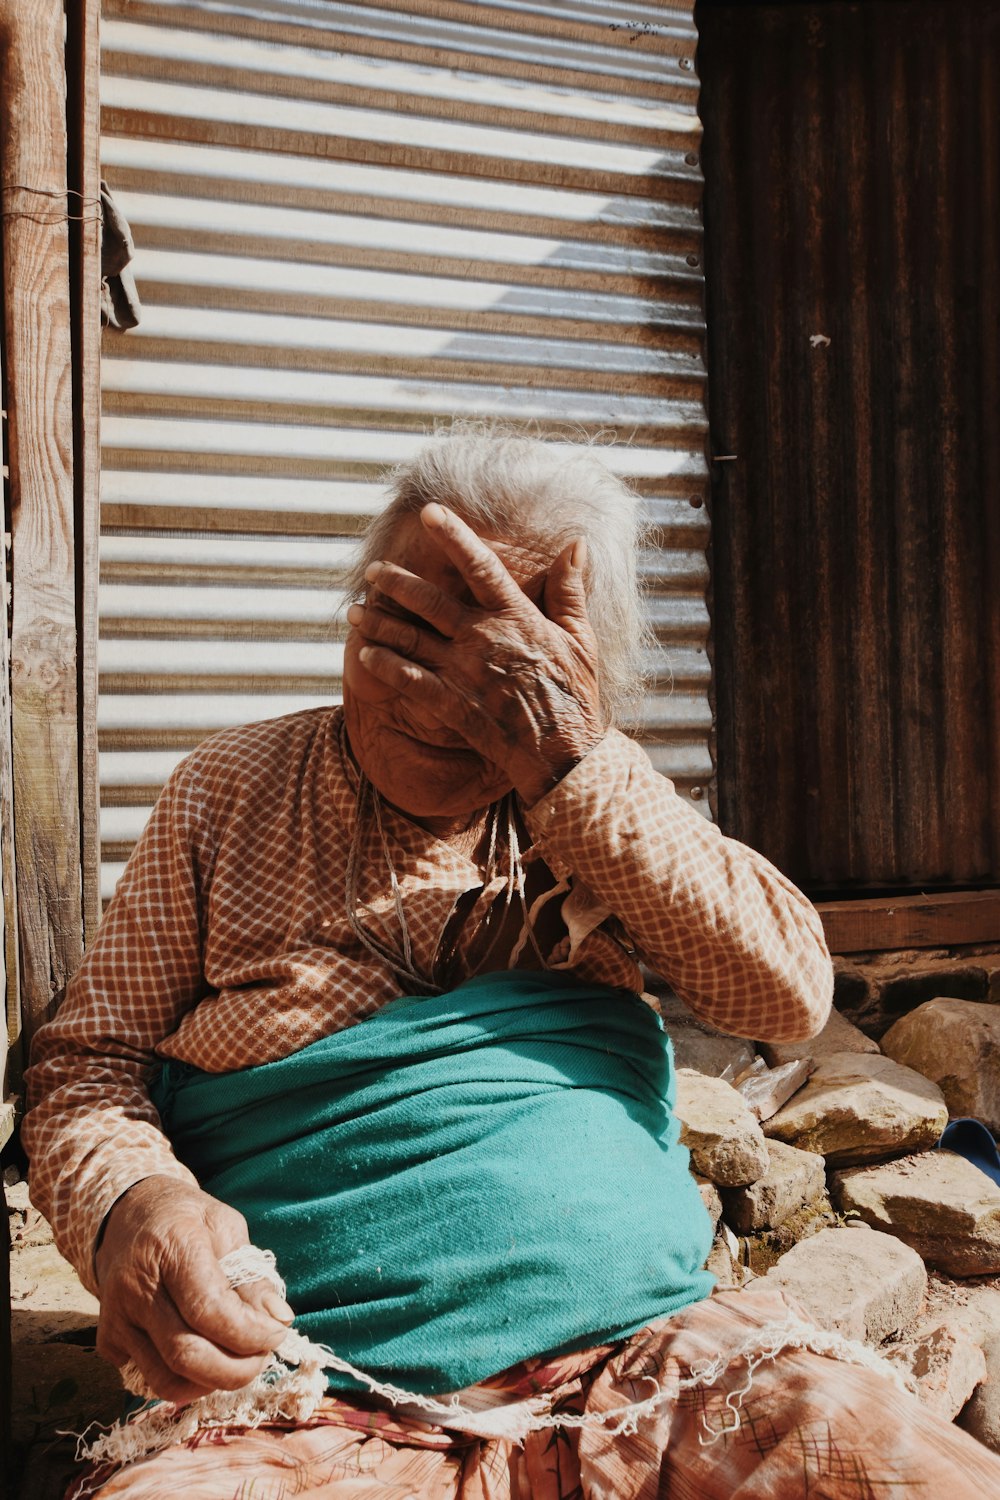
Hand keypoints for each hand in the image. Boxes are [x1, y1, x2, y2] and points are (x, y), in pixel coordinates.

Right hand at [95, 1175, 293, 1403]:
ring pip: (164, 1380)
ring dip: (211, 1383)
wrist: (129, 1215)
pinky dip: (183, 1380)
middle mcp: (135, 1288)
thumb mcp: (227, 1227)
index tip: (277, 1333)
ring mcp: (116, 1318)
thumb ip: (253, 1275)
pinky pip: (148, 1379)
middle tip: (262, 1357)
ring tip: (237, 1362)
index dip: (250, 1333)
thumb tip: (280, 1319)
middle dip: (235, 1370)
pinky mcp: (107, 1341)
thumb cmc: (187, 1219)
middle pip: (186, 1355)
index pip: (210, 1310)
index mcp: (171, 1248)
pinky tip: (204, 1356)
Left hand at [347, 504, 606, 804]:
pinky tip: (365, 656)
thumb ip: (570, 590)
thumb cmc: (576, 694)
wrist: (563, 753)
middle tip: (373, 571)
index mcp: (516, 617)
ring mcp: (464, 672)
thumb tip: (577, 545)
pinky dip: (384, 668)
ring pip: (411, 639)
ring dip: (379, 624)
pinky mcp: (452, 705)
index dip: (454, 536)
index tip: (430, 513)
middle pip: (429, 602)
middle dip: (396, 583)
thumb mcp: (581, 638)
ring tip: (355, 611)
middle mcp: (484, 639)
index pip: (480, 566)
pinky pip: (409, 682)